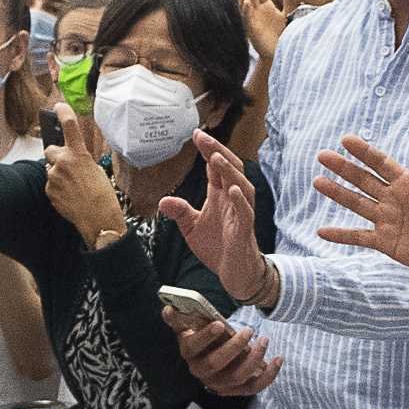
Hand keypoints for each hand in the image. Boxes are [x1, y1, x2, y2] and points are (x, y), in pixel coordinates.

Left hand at [46, 115, 130, 245]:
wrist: (98, 219)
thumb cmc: (102, 196)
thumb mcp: (96, 169)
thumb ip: (80, 160)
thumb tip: (69, 160)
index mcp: (79, 154)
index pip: (69, 126)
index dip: (62, 113)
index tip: (58, 107)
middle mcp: (63, 162)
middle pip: (50, 150)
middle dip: (56, 156)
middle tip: (67, 167)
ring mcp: (54, 177)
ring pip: (50, 169)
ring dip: (58, 174)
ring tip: (73, 187)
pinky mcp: (49, 190)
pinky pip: (50, 184)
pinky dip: (57, 188)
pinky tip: (69, 196)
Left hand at [157, 132, 270, 304]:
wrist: (235, 274)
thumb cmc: (219, 248)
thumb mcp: (192, 227)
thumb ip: (180, 212)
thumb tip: (162, 201)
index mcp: (221, 196)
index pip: (216, 167)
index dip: (208, 150)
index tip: (196, 134)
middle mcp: (233, 200)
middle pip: (230, 169)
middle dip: (218, 151)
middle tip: (203, 137)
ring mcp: (241, 214)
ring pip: (242, 186)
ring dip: (229, 171)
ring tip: (216, 157)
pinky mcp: (244, 231)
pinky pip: (245, 213)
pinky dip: (240, 201)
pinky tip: (232, 190)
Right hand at [173, 310, 281, 398]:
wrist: (212, 353)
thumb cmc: (203, 334)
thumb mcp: (190, 324)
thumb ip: (180, 317)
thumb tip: (168, 310)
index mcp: (188, 352)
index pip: (193, 346)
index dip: (206, 336)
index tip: (220, 324)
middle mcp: (201, 371)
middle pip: (216, 363)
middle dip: (234, 347)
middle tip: (249, 330)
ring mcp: (219, 384)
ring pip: (237, 376)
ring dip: (254, 358)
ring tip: (264, 340)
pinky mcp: (236, 390)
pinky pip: (254, 387)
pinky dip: (268, 376)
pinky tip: (278, 359)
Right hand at [311, 137, 408, 278]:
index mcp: (408, 183)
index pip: (381, 163)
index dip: (365, 152)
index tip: (346, 140)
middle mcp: (392, 198)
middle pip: (363, 180)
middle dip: (343, 168)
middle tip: (323, 155)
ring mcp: (386, 219)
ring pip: (356, 204)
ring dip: (337, 193)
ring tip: (317, 181)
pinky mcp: (384, 242)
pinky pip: (358, 237)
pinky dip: (340, 235)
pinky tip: (321, 232)